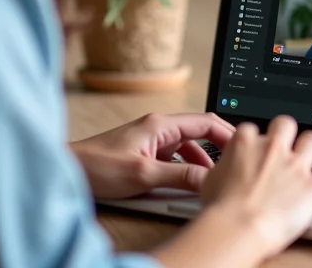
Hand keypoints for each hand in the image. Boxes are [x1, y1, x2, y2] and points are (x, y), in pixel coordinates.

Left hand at [69, 112, 234, 198]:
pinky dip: (182, 172)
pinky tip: (183, 188)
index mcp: (160, 125)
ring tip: (209, 182)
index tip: (243, 150)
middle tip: (231, 169)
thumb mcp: (144, 175)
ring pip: (186, 151)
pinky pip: (171, 161)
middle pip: (198, 136)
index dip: (228, 135)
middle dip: (217, 152)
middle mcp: (157, 129)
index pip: (205, 122)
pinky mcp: (142, 155)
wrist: (68, 171)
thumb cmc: (97, 166)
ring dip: (198, 165)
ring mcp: (149, 142)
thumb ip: (180, 177)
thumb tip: (209, 179)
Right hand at [200, 116, 311, 259]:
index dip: (256, 139)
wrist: (239, 227)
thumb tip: (226, 169)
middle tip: (285, 145)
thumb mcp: (211, 179)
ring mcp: (295, 165)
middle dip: (287, 132)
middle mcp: (273, 148)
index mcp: (246, 142)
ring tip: (310, 156)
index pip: (252, 128)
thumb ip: (225, 166)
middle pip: (286, 124)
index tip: (256, 150)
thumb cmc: (222, 209)